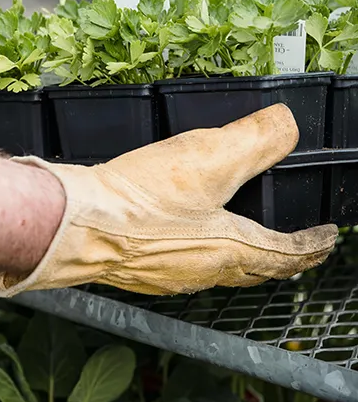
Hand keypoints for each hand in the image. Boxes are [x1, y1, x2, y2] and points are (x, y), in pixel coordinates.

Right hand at [0, 104, 338, 296]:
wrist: (74, 223)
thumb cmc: (138, 199)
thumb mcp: (209, 156)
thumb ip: (257, 137)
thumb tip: (285, 125)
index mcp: (230, 250)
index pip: (287, 254)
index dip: (313, 245)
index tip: (327, 240)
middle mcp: (201, 270)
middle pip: (251, 272)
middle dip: (275, 262)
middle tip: (287, 253)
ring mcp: (165, 276)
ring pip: (213, 273)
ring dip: (234, 262)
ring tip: (235, 248)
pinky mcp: (132, 271)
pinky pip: (175, 269)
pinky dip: (190, 258)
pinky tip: (174, 242)